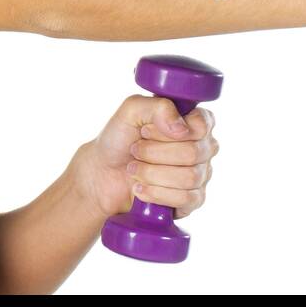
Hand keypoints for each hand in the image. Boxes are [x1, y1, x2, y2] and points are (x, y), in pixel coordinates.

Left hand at [73, 95, 218, 219]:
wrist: (103, 173)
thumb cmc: (119, 138)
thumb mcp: (132, 111)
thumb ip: (158, 106)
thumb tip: (181, 128)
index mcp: (193, 121)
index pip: (202, 125)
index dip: (170, 132)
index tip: (145, 131)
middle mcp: (202, 147)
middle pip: (194, 153)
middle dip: (155, 153)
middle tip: (135, 150)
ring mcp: (200, 175)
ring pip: (190, 178)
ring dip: (152, 174)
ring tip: (134, 169)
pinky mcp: (192, 201)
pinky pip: (186, 199)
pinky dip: (157, 194)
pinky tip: (141, 189)